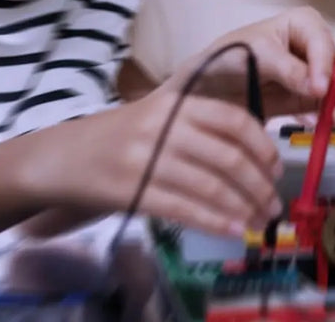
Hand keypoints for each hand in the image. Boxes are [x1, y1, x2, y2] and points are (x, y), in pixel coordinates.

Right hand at [27, 84, 283, 236]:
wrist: (59, 157)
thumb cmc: (119, 137)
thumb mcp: (159, 116)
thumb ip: (201, 126)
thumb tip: (255, 156)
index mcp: (176, 102)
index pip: (233, 120)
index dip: (262, 145)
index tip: (276, 167)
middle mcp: (163, 126)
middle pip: (227, 156)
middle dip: (259, 184)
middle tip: (274, 203)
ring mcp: (145, 158)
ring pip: (210, 186)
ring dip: (244, 208)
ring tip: (261, 222)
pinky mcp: (132, 191)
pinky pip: (185, 209)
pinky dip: (216, 222)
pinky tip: (235, 231)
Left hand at [184, 6, 334, 117]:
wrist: (209, 90)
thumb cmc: (228, 58)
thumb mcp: (255, 55)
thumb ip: (287, 69)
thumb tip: (317, 88)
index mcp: (301, 24)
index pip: (322, 41)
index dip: (325, 64)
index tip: (319, 88)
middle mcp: (315, 46)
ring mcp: (318, 73)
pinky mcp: (314, 98)